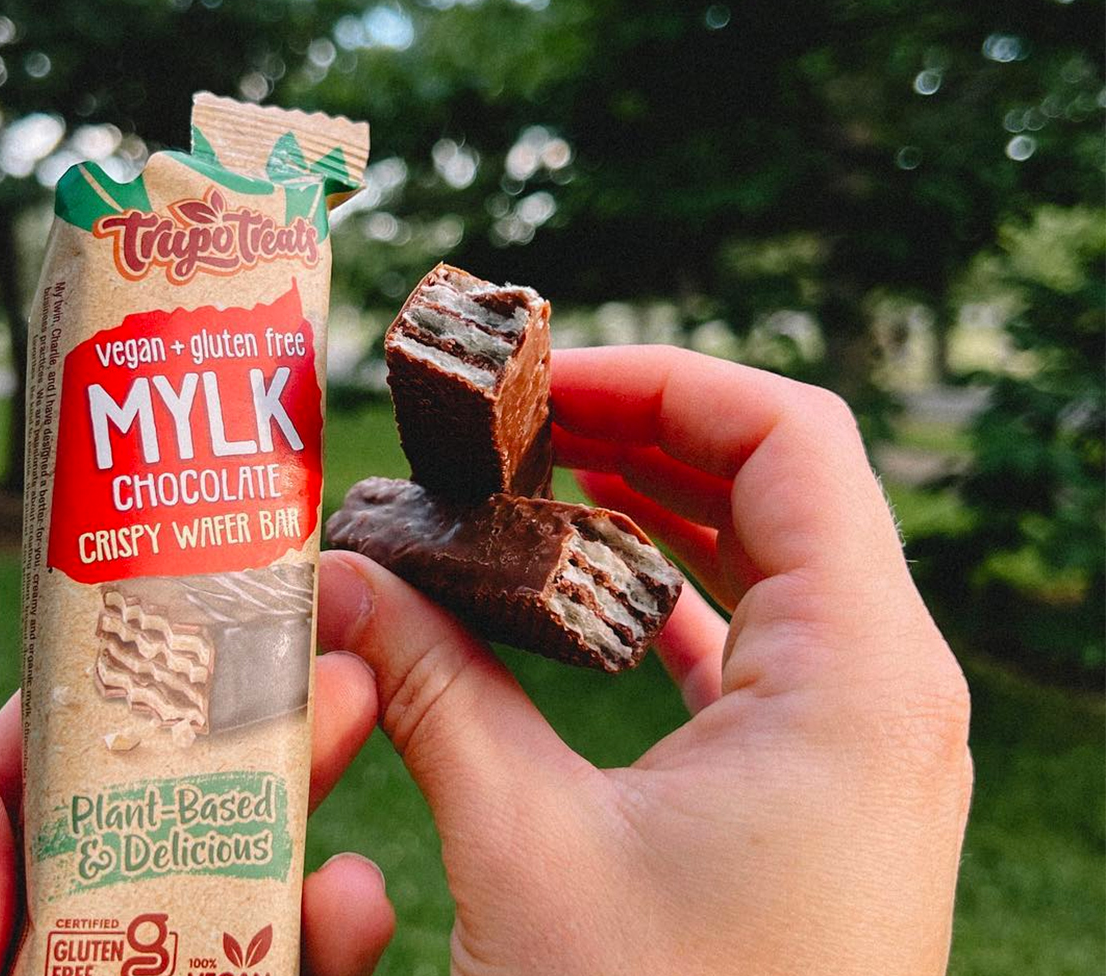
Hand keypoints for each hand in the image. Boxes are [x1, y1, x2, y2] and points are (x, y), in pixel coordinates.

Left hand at [0, 653, 394, 975]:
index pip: (43, 803)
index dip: (110, 708)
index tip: (183, 619)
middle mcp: (78, 969)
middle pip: (166, 835)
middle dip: (244, 743)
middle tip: (329, 663)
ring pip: (244, 914)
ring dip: (308, 833)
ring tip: (362, 744)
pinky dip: (326, 943)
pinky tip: (364, 906)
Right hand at [319, 345, 972, 974]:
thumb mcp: (526, 847)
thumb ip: (432, 690)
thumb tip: (340, 580)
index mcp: (859, 673)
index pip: (786, 435)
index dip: (655, 379)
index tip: (535, 383)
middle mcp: (884, 690)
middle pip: (775, 485)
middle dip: (635, 434)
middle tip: (504, 425)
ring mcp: (859, 742)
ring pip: (765, 563)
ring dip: (646, 512)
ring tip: (523, 485)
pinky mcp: (817, 789)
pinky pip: (752, 645)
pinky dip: (662, 596)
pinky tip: (572, 592)